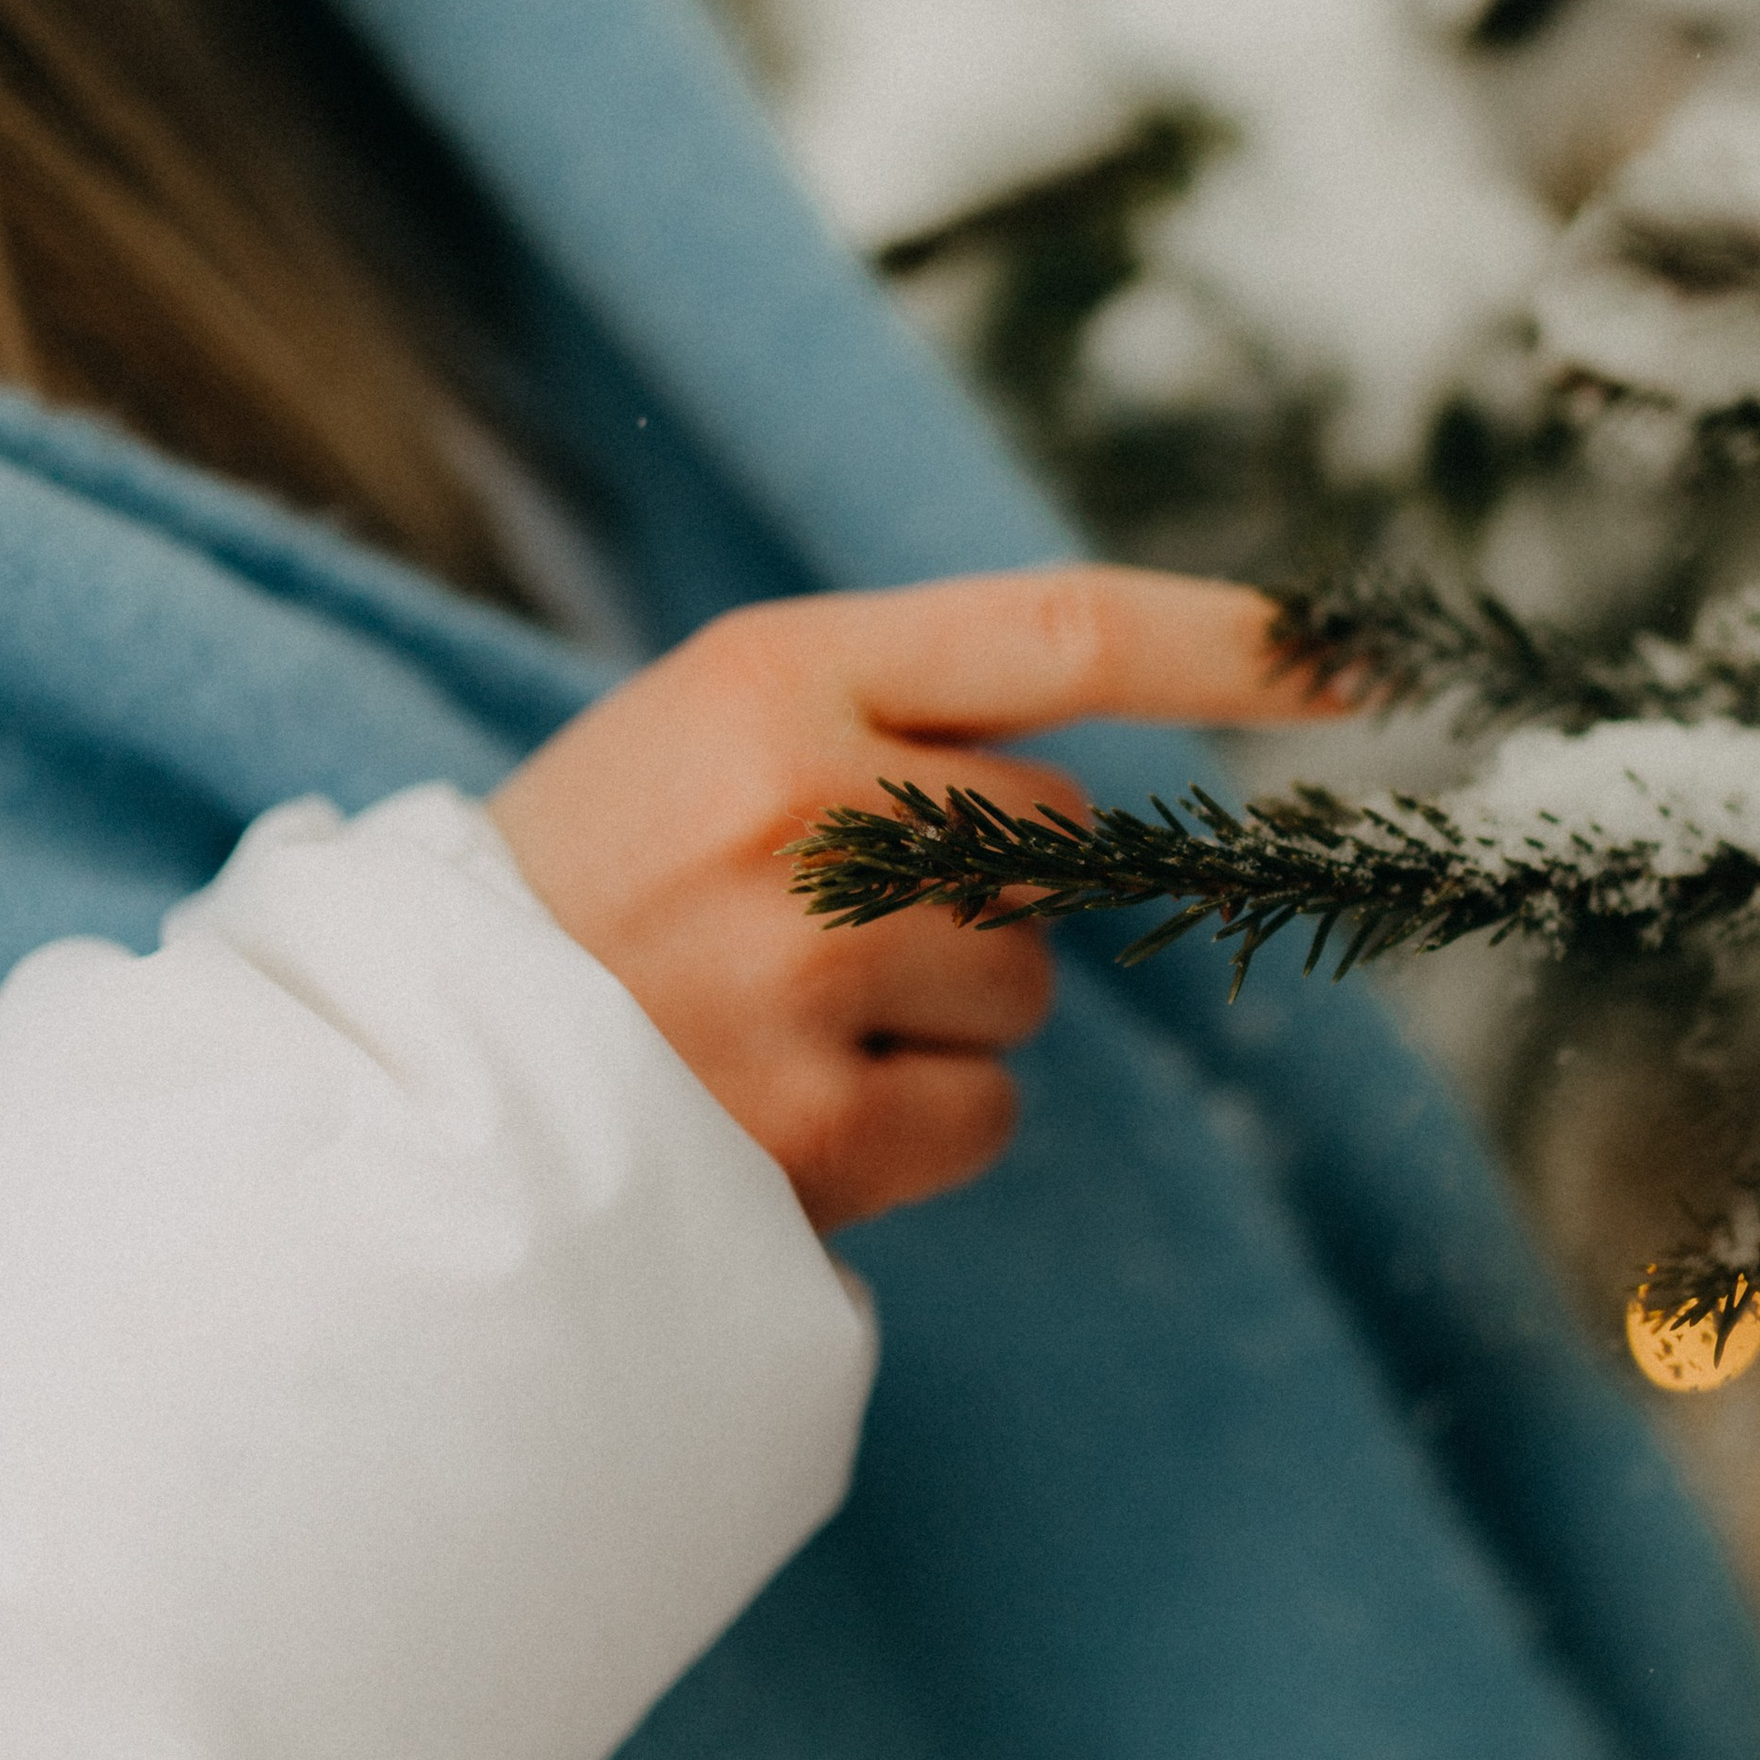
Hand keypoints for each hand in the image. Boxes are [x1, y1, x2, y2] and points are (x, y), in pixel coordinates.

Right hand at [488, 566, 1338, 1231]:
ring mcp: (806, 973)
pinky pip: (985, 1116)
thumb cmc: (576, 902)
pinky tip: (784, 1113)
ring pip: (1027, 990)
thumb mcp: (695, 744)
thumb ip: (879, 731)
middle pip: (1049, 843)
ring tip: (772, 1025)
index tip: (1362, 660)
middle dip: (983, 894)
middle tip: (821, 928)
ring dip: (942, 1018)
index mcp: (767, 677)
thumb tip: (1088, 809)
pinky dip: (917, 1128)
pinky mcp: (813, 1126)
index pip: (1055, 631)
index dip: (1229, 645)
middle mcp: (799, 807)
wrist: (397, 1079)